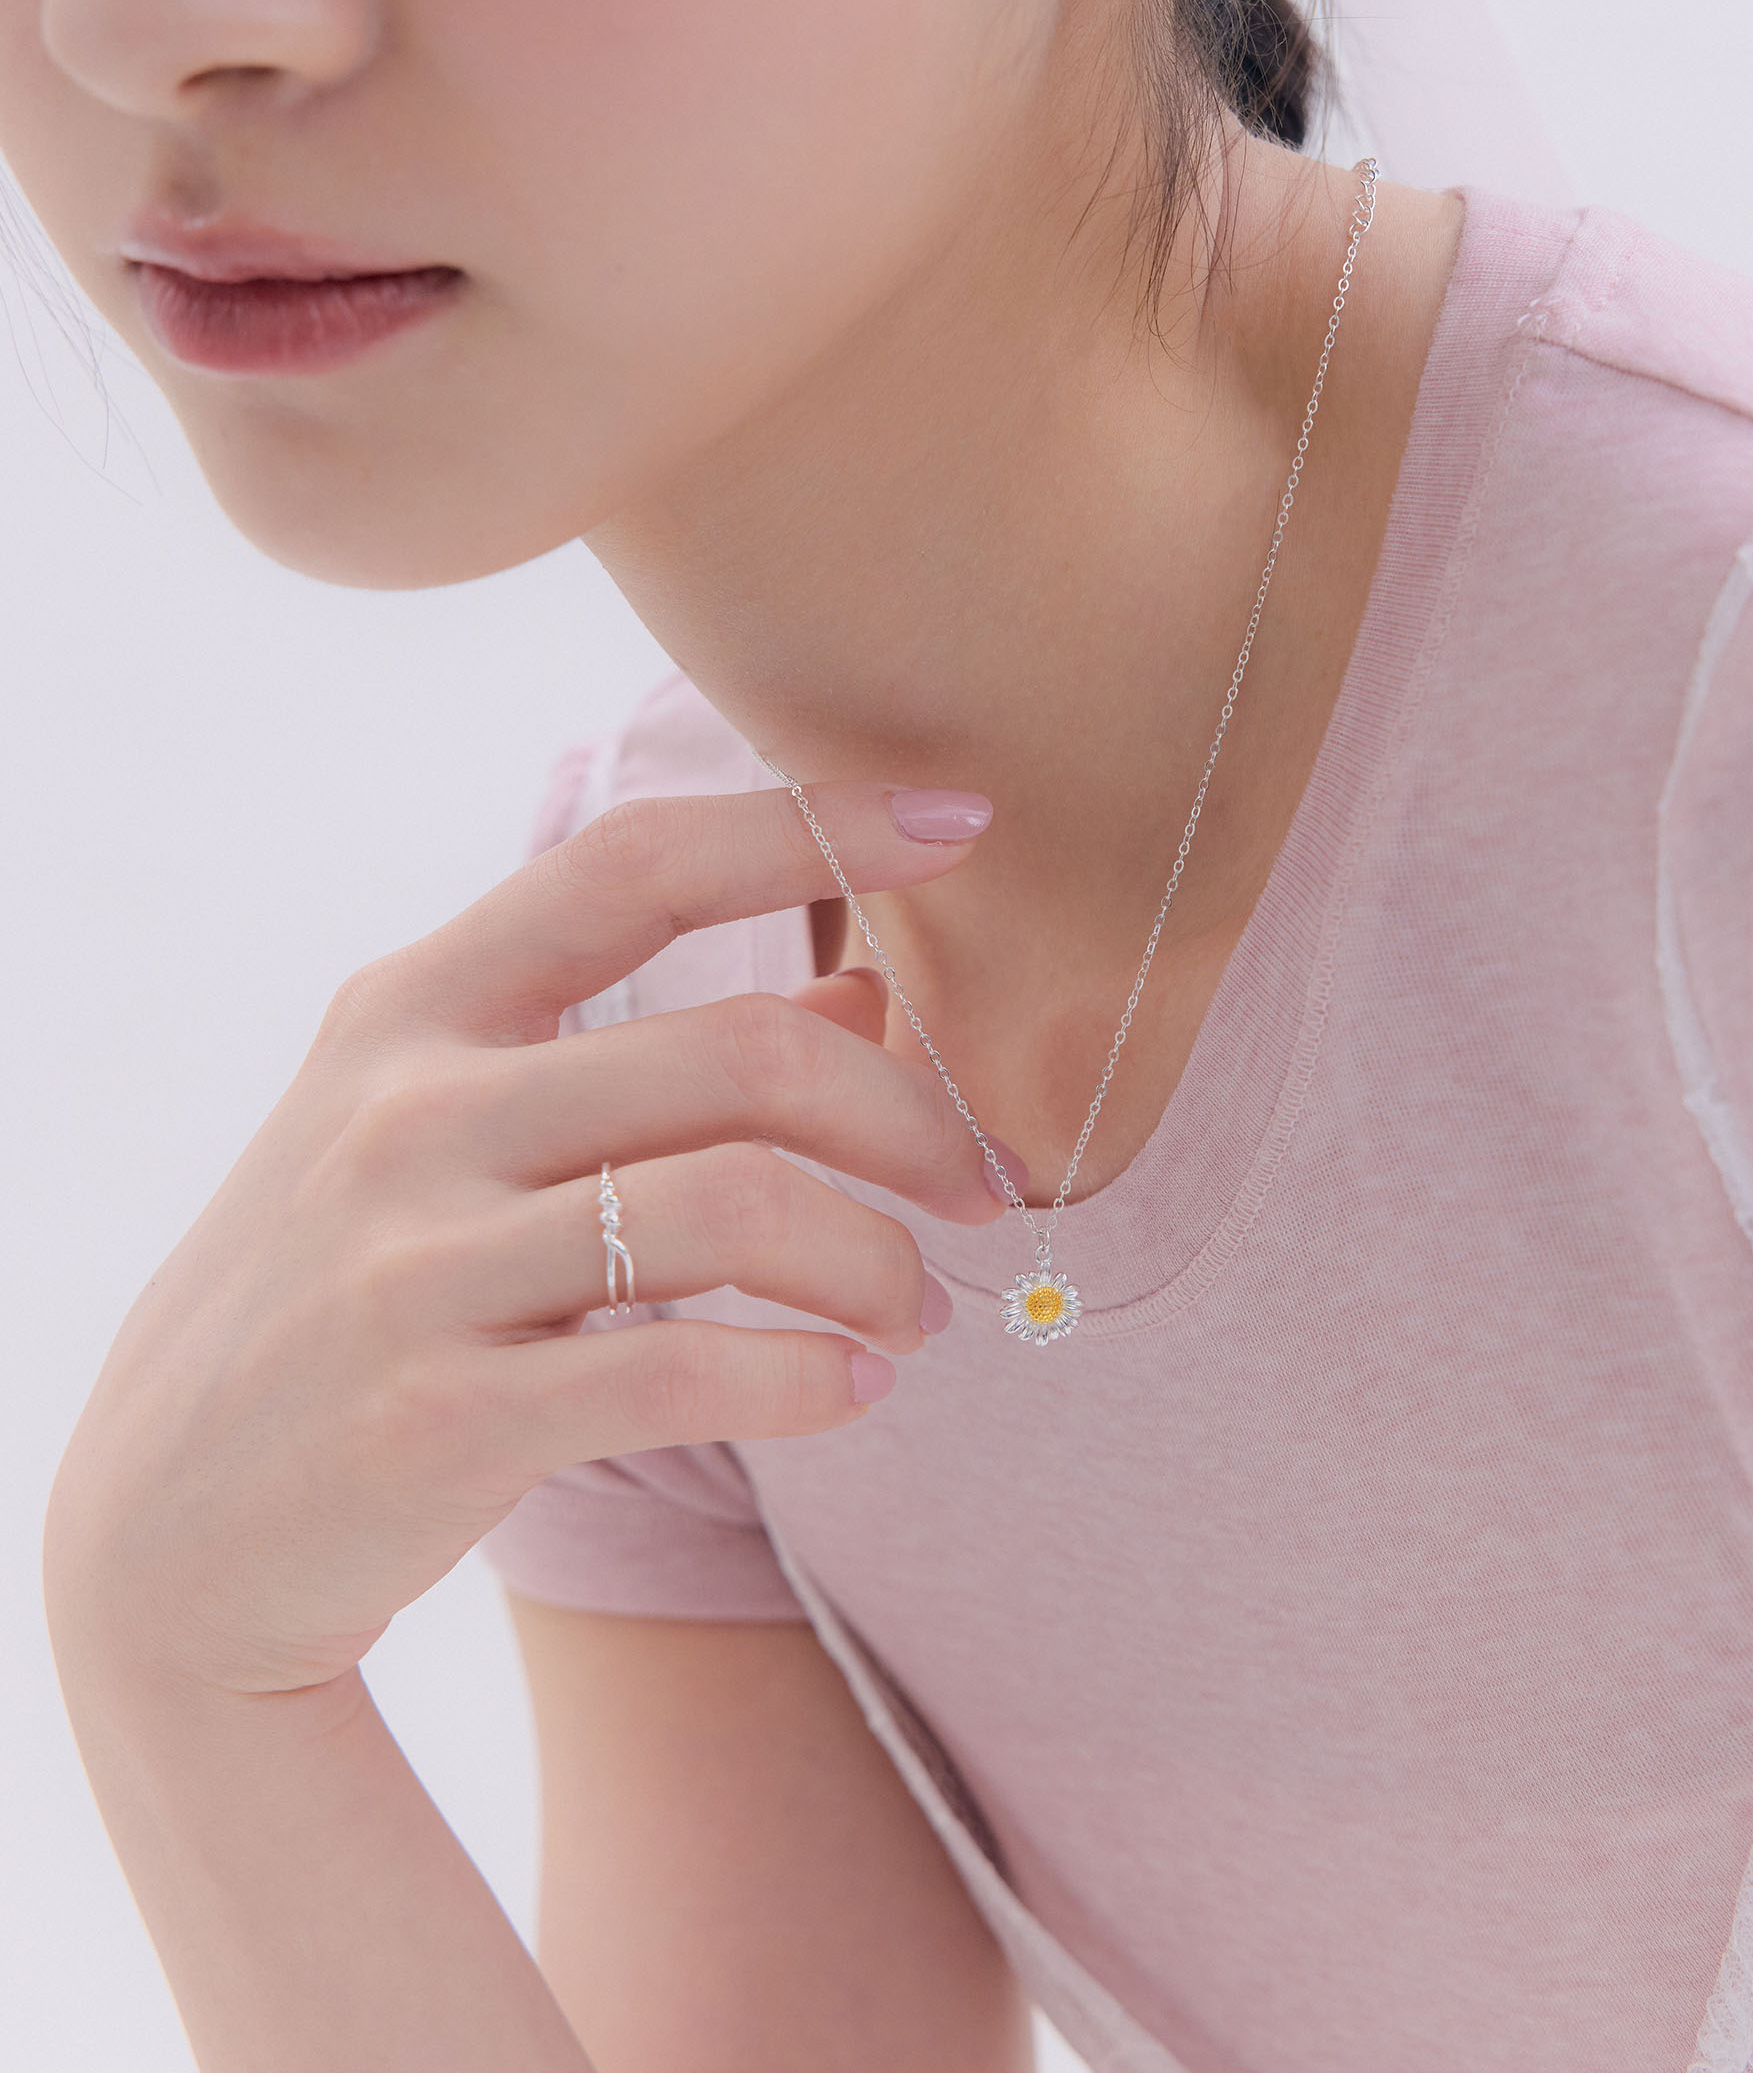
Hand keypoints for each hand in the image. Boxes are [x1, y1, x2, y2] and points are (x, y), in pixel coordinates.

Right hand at [43, 785, 998, 1701]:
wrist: (163, 1537)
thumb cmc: (354, 1296)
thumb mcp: (449, 1134)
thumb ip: (641, 1053)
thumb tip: (863, 1003)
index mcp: (416, 1005)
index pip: (636, 862)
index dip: (806, 826)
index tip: (957, 818)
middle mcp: (410, 1108)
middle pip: (742, 1053)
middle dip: (910, 1119)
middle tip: (985, 1186)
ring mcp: (415, 1260)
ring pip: (739, 1206)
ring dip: (878, 1263)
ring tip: (917, 1314)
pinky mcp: (440, 1415)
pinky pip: (688, 1368)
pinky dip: (810, 1377)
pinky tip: (851, 1390)